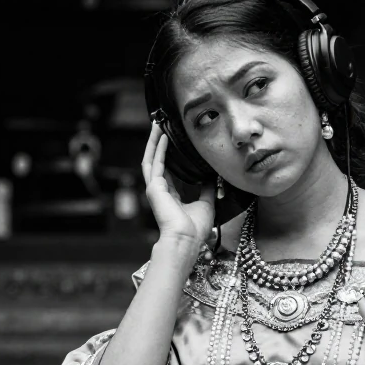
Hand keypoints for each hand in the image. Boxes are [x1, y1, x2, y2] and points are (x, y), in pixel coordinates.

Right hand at [141, 122, 214, 250]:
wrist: (187, 240)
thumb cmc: (195, 229)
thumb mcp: (206, 203)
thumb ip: (207, 189)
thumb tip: (213, 176)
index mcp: (170, 195)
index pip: (167, 170)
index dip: (168, 155)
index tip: (172, 140)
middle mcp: (160, 190)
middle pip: (156, 161)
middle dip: (158, 143)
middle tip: (161, 126)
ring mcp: (154, 188)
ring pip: (151, 159)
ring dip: (154, 142)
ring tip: (157, 125)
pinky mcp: (154, 187)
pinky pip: (155, 163)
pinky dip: (159, 149)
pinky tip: (163, 136)